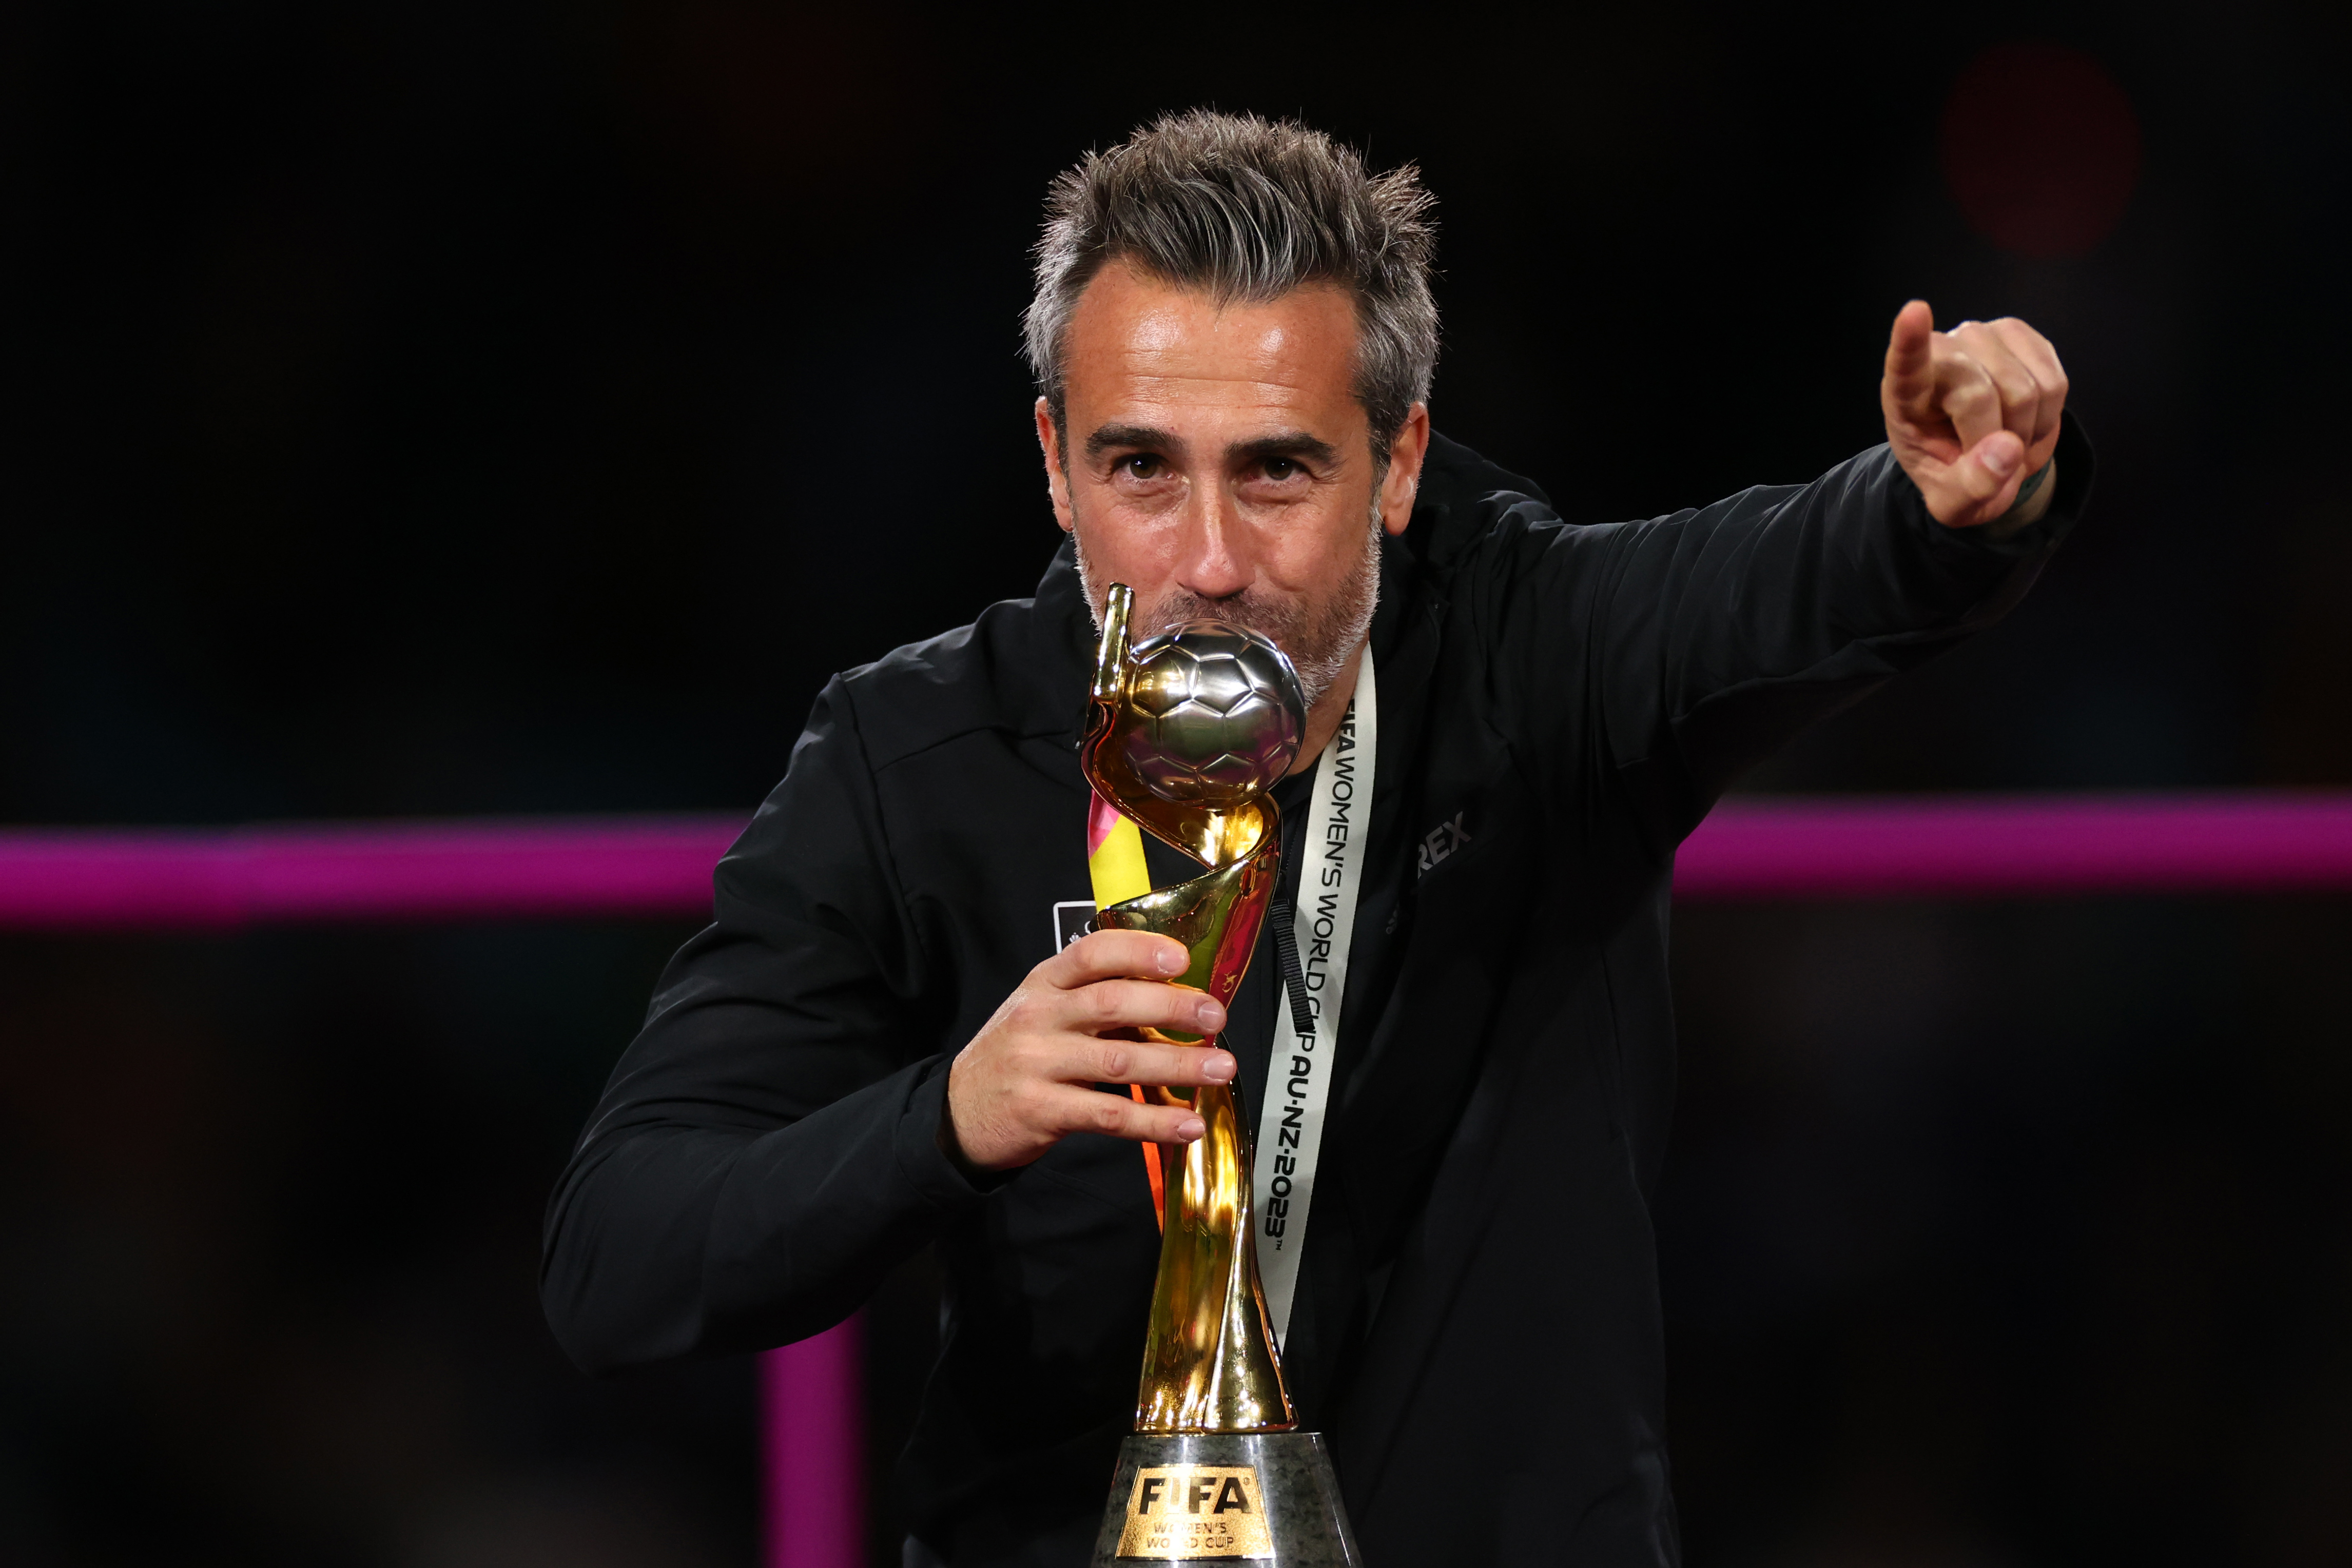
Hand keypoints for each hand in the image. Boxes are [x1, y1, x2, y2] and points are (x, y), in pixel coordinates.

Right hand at [942, 930, 1236, 1171]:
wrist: (957, 1112)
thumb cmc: (1018, 1054)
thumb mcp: (1044, 1012)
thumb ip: (1096, 999)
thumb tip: (1176, 998)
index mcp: (1044, 983)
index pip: (1092, 952)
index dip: (1138, 950)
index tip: (1181, 958)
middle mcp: (1039, 1017)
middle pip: (1112, 1002)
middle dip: (1172, 1006)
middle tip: (1215, 1016)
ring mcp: (1037, 1065)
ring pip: (1118, 1061)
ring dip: (1176, 1065)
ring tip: (1220, 1068)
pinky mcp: (1041, 1111)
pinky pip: (1108, 1117)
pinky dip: (1153, 1122)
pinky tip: (1187, 1123)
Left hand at [1880, 299, 2068, 528]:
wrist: (1986, 462)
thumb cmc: (1955, 477)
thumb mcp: (1954, 503)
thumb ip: (1972, 487)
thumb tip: (2007, 449)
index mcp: (1905, 395)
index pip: (1906, 365)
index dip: (1910, 341)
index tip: (1914, 312)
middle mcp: (1941, 354)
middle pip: (1981, 396)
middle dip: (1996, 440)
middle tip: (1987, 459)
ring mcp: (1980, 337)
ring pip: (2026, 389)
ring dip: (2027, 430)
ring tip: (2005, 440)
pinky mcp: (2018, 334)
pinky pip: (2054, 381)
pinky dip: (2049, 414)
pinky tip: (2025, 419)